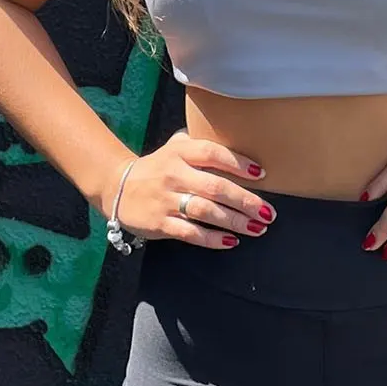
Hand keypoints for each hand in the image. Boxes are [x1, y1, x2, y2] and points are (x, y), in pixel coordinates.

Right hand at [108, 129, 275, 248]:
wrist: (117, 186)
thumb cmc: (158, 167)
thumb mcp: (174, 148)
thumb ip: (201, 145)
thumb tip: (239, 144)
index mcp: (179, 153)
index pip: (212, 153)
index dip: (238, 163)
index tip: (261, 174)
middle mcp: (173, 174)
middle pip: (215, 187)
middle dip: (246, 201)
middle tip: (268, 212)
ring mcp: (165, 200)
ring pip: (206, 212)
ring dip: (235, 221)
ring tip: (258, 228)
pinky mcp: (159, 223)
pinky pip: (190, 233)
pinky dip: (213, 239)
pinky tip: (231, 241)